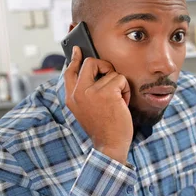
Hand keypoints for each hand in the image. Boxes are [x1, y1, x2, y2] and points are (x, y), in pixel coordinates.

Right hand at [64, 46, 132, 164]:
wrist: (110, 145)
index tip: (77, 50)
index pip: (69, 72)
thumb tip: (93, 73)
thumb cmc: (103, 128)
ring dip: (119, 85)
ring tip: (117, 102)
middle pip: (90, 63)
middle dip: (105, 67)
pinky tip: (123, 103)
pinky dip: (126, 90)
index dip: (74, 59)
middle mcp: (78, 92)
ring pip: (110, 72)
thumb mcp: (86, 110)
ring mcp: (91, 91)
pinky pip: (120, 79)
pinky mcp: (107, 92)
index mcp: (71, 97)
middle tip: (111, 79)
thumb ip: (85, 93)